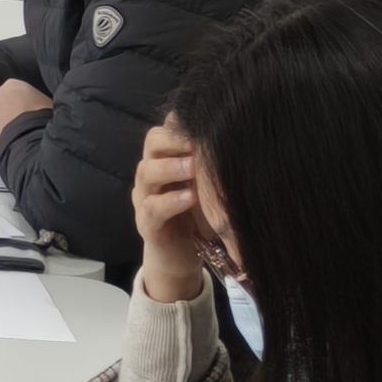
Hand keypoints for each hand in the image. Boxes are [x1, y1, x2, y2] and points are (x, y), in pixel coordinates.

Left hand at [0, 76, 49, 159]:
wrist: (30, 135)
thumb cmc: (43, 120)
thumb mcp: (47, 104)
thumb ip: (39, 103)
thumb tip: (43, 108)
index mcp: (13, 86)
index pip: (12, 95)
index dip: (18, 109)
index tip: (23, 117)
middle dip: (4, 118)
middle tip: (16, 130)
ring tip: (9, 141)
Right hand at [134, 120, 210, 301]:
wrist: (180, 257)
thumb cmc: (197, 216)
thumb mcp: (205, 186)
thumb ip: (209, 164)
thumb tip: (237, 135)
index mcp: (165, 160)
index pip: (166, 129)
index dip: (181, 124)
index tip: (205, 124)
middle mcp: (151, 174)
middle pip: (152, 143)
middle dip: (175, 140)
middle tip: (198, 142)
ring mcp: (144, 198)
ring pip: (146, 172)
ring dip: (171, 167)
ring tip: (194, 167)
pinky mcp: (146, 224)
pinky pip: (152, 208)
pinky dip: (170, 201)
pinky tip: (190, 197)